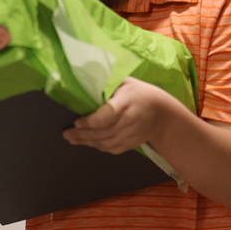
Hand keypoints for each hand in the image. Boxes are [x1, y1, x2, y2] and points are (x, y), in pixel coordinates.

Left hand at [62, 77, 176, 154]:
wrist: (163, 114)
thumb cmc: (141, 93)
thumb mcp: (126, 82)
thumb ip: (108, 83)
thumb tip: (85, 80)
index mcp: (126, 103)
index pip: (107, 116)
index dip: (90, 121)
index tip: (77, 122)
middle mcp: (129, 122)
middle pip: (103, 132)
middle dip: (82, 135)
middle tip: (67, 134)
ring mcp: (131, 135)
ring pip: (105, 143)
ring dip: (87, 142)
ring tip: (72, 139)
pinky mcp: (131, 144)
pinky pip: (112, 149)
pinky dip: (99, 147)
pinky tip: (87, 143)